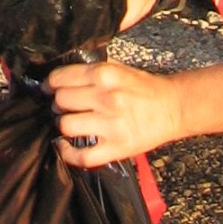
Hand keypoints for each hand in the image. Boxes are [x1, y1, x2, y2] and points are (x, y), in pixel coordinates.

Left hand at [47, 58, 185, 165]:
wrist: (173, 107)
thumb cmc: (143, 87)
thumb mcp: (117, 68)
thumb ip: (91, 70)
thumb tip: (62, 76)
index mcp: (105, 74)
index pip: (62, 78)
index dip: (51, 84)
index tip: (50, 88)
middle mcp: (106, 98)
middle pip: (62, 101)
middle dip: (58, 103)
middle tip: (62, 105)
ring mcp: (111, 125)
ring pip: (67, 125)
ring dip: (63, 124)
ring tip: (69, 122)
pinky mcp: (117, 148)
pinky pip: (83, 156)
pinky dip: (68, 153)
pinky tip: (65, 146)